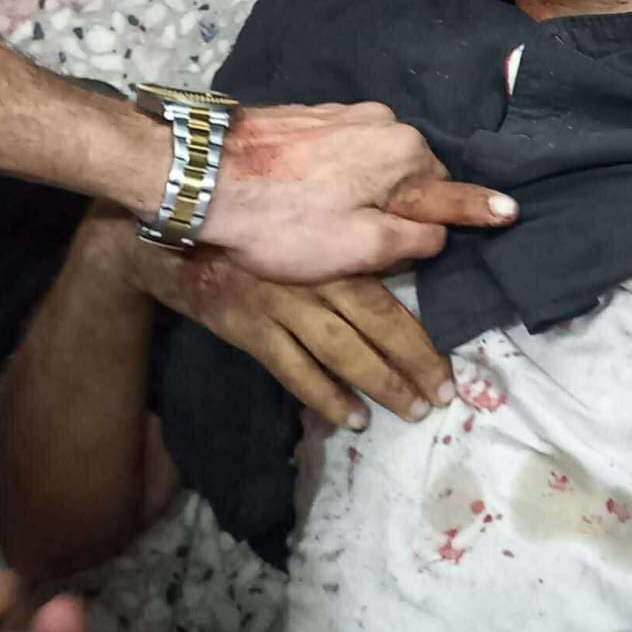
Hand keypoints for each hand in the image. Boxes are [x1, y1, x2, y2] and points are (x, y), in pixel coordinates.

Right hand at [126, 233, 451, 429]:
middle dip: (417, 361)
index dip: (425, 323)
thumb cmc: (255, 213)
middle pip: (380, 324)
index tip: (452, 344)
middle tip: (444, 394)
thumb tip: (404, 252)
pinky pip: (294, 370)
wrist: (179, 221)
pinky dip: (325, 397)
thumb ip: (351, 235)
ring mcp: (282, 304)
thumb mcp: (309, 212)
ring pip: (343, 352)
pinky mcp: (250, 328)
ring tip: (411, 409)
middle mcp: (317, 275)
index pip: (396, 286)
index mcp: (338, 244)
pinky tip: (351, 418)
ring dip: (381, 383)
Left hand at [198, 102, 516, 282]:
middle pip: (410, 178)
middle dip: (400, 208)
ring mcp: (344, 112)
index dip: (478, 211)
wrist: (202, 176)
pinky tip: (307, 194)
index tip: (510, 212)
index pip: (451, 192)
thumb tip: (442, 233)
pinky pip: (343, 150)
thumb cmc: (285, 221)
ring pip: (375, 164)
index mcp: (404, 153)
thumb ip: (416, 238)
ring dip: (366, 191)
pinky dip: (338, 174)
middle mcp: (384, 122)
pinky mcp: (310, 114)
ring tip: (327, 220)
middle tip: (365, 245)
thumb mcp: (361, 248)